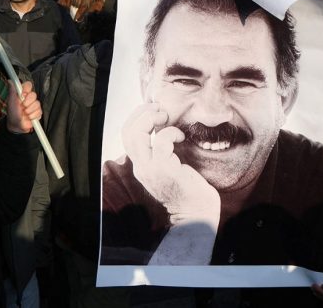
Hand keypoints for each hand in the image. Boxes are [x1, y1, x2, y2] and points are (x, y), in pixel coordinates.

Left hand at [6, 81, 41, 133]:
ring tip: (25, 114)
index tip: (22, 94)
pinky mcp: (38, 111)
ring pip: (37, 104)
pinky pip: (40, 111)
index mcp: (22, 93)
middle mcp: (28, 98)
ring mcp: (34, 105)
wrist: (17, 126)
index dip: (26, 89)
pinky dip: (33, 115)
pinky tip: (29, 117)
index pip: (28, 85)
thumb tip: (10, 81)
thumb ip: (12, 91)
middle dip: (28, 102)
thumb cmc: (12, 113)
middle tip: (23, 106)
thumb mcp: (11, 102)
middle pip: (34, 94)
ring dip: (30, 110)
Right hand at [122, 103, 220, 223]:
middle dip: (142, 113)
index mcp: (141, 164)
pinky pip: (162, 142)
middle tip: (160, 108)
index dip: (137, 117)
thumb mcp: (169, 165)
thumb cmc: (187, 187)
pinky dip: (171, 133)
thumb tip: (163, 123)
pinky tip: (181, 137)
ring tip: (165, 116)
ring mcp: (150, 169)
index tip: (154, 109)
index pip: (127, 135)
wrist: (196, 212)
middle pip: (128, 132)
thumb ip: (161, 149)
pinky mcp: (164, 170)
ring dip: (151, 118)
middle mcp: (141, 167)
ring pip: (137, 135)